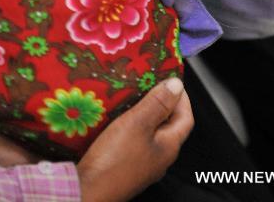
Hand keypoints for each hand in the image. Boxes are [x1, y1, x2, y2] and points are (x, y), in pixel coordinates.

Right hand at [78, 78, 192, 201]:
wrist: (87, 191)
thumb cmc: (114, 160)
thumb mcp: (138, 123)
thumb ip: (158, 103)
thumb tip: (176, 85)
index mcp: (169, 148)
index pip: (186, 118)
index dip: (182, 97)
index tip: (172, 81)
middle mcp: (159, 158)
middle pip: (169, 125)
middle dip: (163, 103)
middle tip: (151, 85)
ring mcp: (143, 164)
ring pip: (151, 133)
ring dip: (145, 113)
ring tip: (134, 97)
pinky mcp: (126, 166)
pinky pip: (135, 140)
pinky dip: (131, 125)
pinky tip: (118, 119)